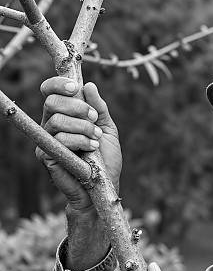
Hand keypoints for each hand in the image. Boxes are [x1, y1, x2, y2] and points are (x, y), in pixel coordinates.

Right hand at [36, 78, 121, 211]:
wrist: (103, 187)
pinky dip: (79, 141)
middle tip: (94, 119)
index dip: (58, 84)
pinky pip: (58, 139)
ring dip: (82, 127)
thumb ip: (99, 109)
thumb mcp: (107, 131)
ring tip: (96, 139)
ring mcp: (47, 140)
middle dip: (77, 107)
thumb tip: (89, 86)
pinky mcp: (46, 155)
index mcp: (64, 116)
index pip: (51, 92)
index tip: (75, 86)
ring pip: (56, 120)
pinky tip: (91, 149)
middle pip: (51, 101)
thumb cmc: (105, 160)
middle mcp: (51, 125)